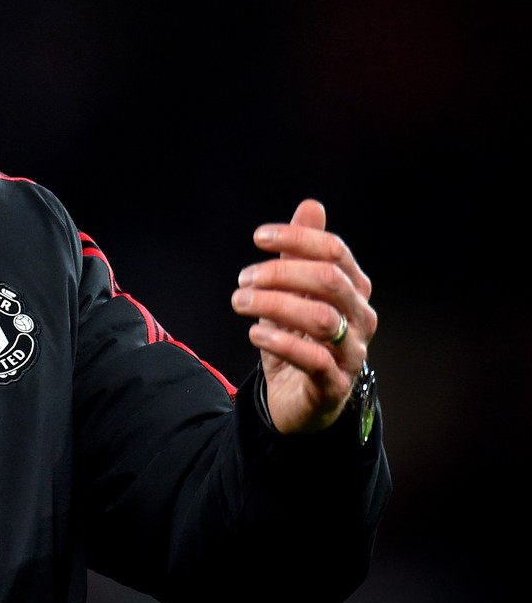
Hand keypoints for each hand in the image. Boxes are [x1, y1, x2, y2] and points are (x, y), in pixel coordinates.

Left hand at [230, 199, 375, 434]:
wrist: (296, 396)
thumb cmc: (297, 339)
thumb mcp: (292, 293)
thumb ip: (300, 253)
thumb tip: (312, 206)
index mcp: (353, 290)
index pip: (335, 252)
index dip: (297, 239)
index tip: (260, 237)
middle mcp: (360, 318)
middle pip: (329, 280)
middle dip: (281, 273)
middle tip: (243, 278)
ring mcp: (351, 352)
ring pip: (322, 318)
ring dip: (274, 304)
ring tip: (241, 302)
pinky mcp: (334, 384)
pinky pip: (313, 359)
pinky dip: (280, 341)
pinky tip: (254, 332)